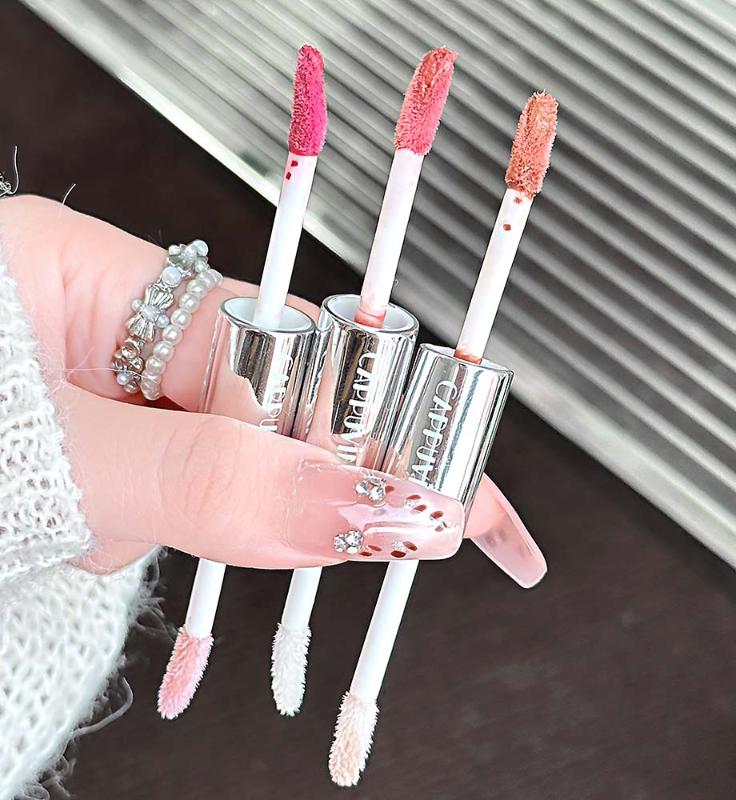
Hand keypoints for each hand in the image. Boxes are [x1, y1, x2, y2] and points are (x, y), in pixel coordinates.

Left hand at [0, 196, 544, 585]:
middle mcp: (120, 322)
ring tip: (90, 518)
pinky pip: (177, 486)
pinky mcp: (108, 436)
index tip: (442, 508)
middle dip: (270, 483)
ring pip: (221, 462)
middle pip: (266, 408)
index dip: (372, 434)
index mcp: (104, 277)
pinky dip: (151, 523)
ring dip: (185, 518)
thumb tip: (361, 505)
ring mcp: (114, 382)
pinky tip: (84, 521)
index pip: (289, 352)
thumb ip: (210, 481)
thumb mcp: (49, 465)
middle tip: (228, 513)